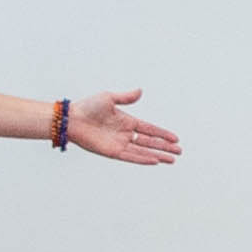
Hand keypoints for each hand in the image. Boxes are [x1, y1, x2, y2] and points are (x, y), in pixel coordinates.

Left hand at [65, 88, 180, 167]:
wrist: (72, 119)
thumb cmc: (88, 107)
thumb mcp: (109, 98)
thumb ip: (126, 97)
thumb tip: (140, 91)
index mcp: (126, 121)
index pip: (149, 129)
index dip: (162, 134)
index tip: (175, 138)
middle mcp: (125, 134)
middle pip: (150, 142)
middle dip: (165, 147)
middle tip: (179, 151)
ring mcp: (119, 144)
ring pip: (144, 151)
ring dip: (158, 155)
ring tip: (172, 159)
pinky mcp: (112, 152)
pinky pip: (131, 157)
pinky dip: (143, 159)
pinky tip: (155, 161)